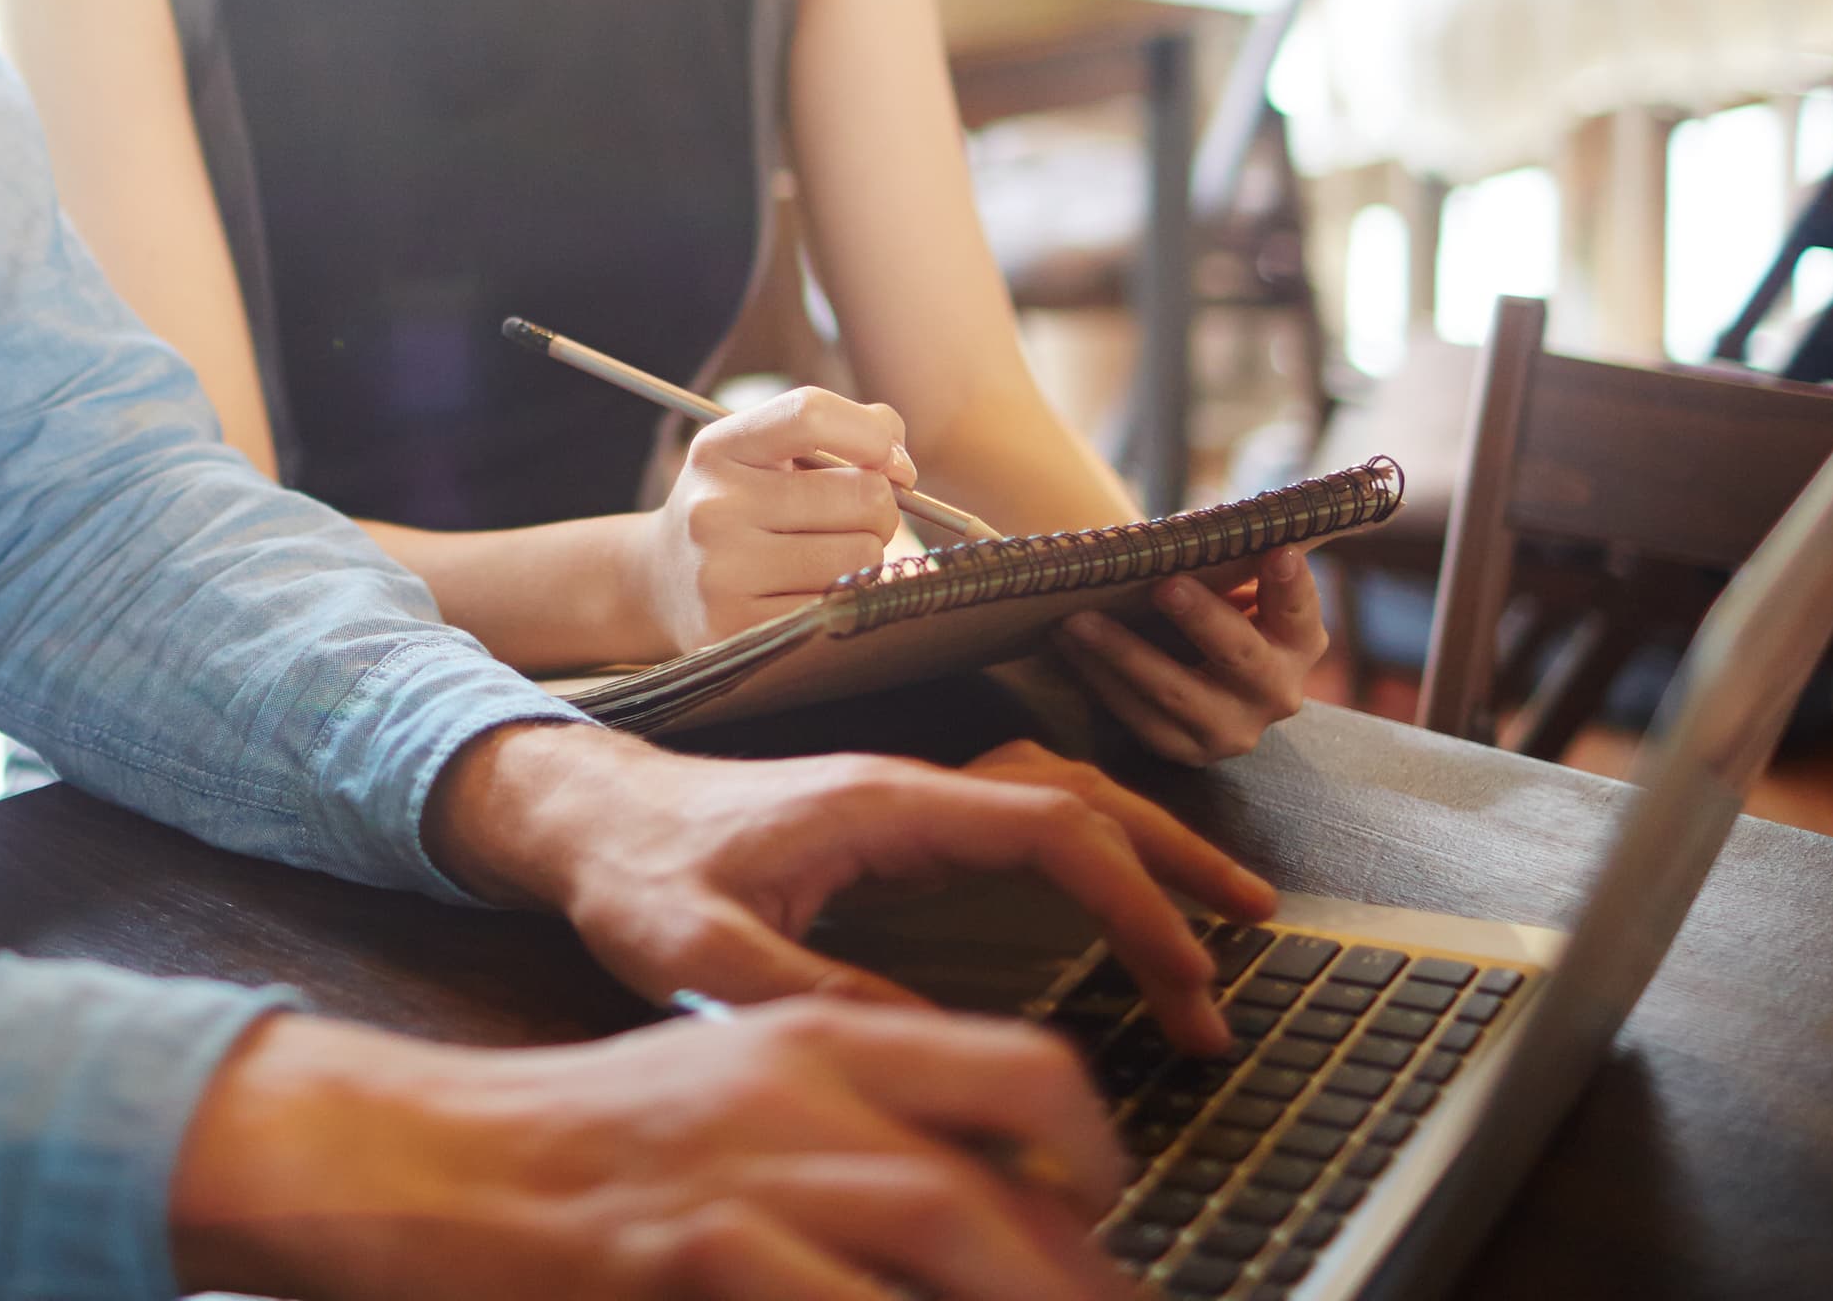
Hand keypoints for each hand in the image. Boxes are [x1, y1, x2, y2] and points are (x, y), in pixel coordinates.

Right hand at [170, 1000, 1131, 1300]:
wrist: (435, 1160)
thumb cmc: (592, 1141)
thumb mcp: (739, 1088)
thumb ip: (858, 1125)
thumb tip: (987, 1200)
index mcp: (820, 1036)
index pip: (1023, 1068)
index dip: (1097, 1153)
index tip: (1106, 1212)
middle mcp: (802, 1098)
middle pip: (1004, 1193)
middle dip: (1078, 1276)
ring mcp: (750, 1187)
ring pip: (954, 1244)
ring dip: (1021, 1299)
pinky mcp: (697, 1262)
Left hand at [426, 723, 1272, 1056]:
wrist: (581, 814)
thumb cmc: (633, 875)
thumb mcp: (702, 953)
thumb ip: (809, 989)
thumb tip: (933, 1044)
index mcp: (884, 805)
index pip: (1054, 830)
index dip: (1138, 904)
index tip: (1190, 985)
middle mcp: (912, 788)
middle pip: (1084, 797)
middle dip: (1176, 864)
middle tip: (1251, 941)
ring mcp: (909, 801)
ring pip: (1062, 796)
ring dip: (1147, 847)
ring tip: (1221, 916)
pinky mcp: (897, 825)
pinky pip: (1026, 818)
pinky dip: (1094, 849)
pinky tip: (1122, 897)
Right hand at [629, 387, 917, 653]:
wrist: (662, 581)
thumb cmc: (742, 507)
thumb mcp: (768, 454)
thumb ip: (846, 431)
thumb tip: (902, 467)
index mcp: (720, 449)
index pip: (810, 414)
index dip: (872, 436)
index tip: (892, 463)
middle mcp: (713, 506)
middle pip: (862, 495)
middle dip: (879, 510)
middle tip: (854, 522)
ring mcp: (720, 572)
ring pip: (860, 558)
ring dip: (864, 561)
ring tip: (828, 558)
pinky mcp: (735, 628)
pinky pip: (838, 609)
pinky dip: (842, 602)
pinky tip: (810, 594)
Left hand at [1053, 550, 1327, 764]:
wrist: (1198, 677)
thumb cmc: (1214, 610)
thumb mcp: (1235, 588)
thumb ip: (1229, 564)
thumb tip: (1187, 531)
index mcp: (1299, 642)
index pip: (1299, 611)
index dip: (1293, 585)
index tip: (1278, 551)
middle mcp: (1278, 692)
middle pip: (1240, 655)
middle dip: (1202, 618)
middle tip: (1165, 585)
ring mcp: (1233, 730)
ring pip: (1175, 691)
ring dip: (1122, 652)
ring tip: (1078, 618)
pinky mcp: (1187, 750)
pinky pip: (1138, 716)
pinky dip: (1100, 677)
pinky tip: (1069, 645)